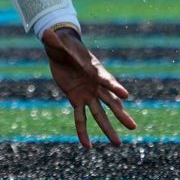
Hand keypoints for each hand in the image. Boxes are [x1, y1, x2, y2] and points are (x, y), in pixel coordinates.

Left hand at [42, 27, 135, 147]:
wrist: (60, 50)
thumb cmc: (62, 45)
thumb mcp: (58, 43)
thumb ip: (54, 41)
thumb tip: (47, 33)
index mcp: (94, 70)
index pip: (106, 79)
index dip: (115, 86)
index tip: (125, 94)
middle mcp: (95, 85)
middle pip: (110, 102)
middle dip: (121, 114)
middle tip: (133, 127)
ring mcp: (87, 94)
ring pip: (99, 114)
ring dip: (108, 129)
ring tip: (118, 144)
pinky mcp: (76, 100)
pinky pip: (80, 118)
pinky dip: (82, 131)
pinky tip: (87, 146)